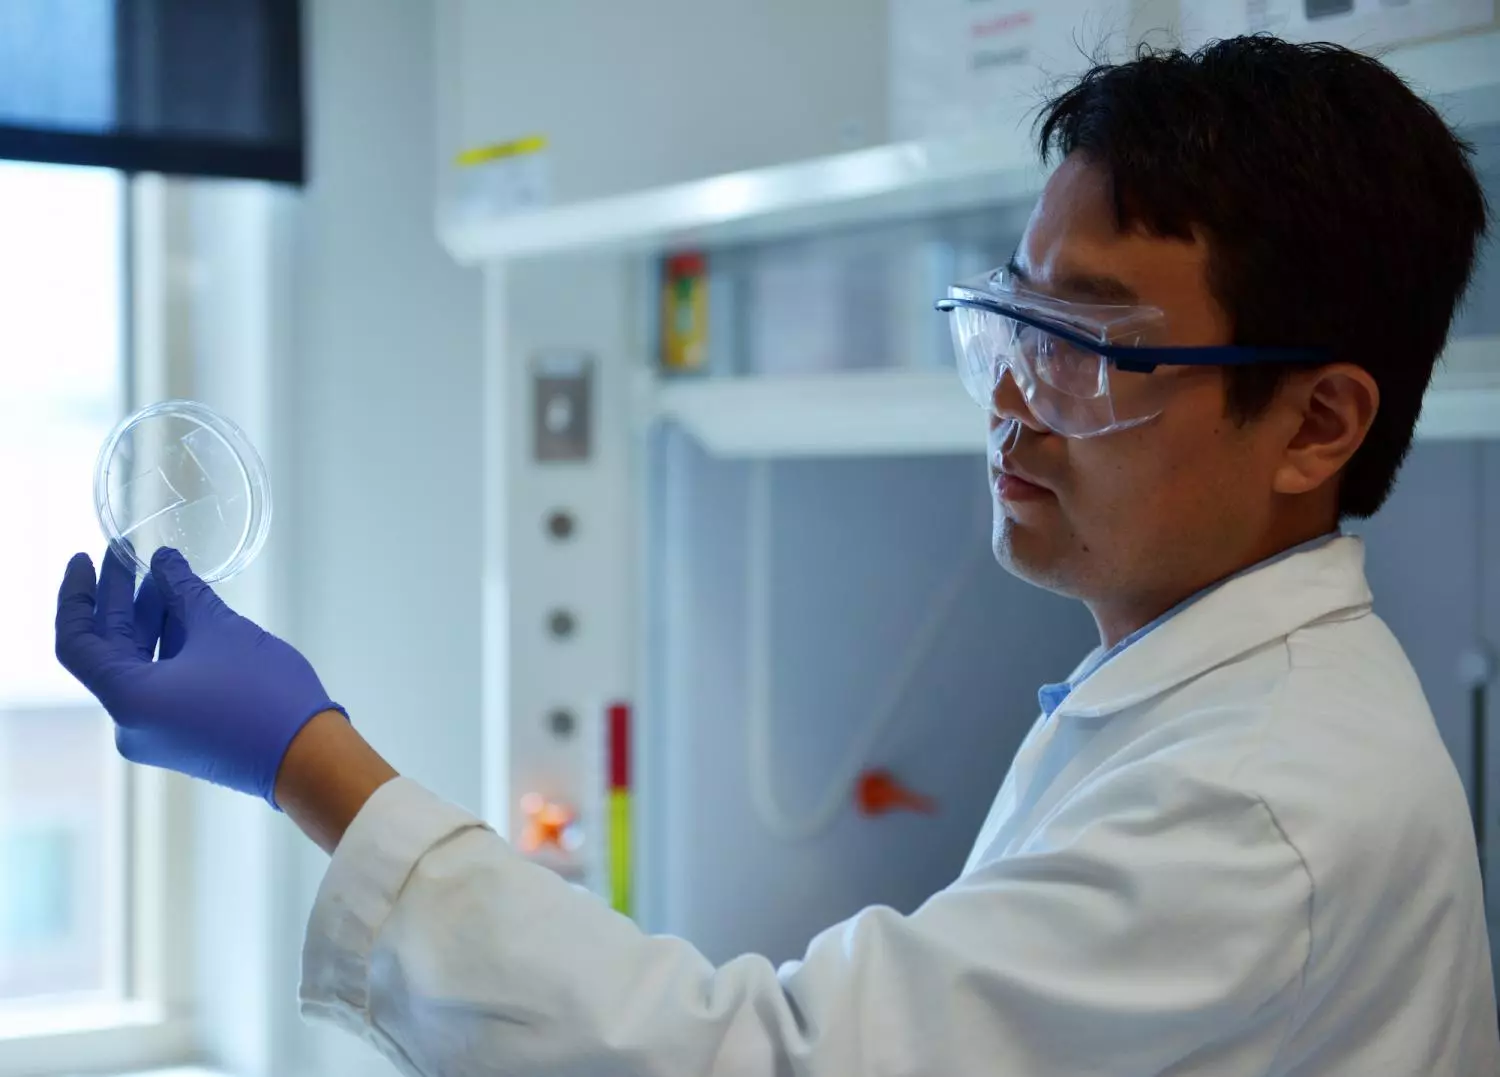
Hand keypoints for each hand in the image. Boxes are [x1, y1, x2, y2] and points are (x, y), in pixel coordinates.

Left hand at [54, 546, 344, 806]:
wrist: (309, 756)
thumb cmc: (265, 695)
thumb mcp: (221, 631)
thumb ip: (184, 591)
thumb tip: (164, 561)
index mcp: (128, 698)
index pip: (77, 640)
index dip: (76, 594)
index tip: (85, 558)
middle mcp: (130, 721)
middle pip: (109, 650)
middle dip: (119, 599)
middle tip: (129, 553)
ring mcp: (155, 731)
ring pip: (137, 664)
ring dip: (148, 619)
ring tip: (164, 576)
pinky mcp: (181, 733)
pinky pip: (159, 681)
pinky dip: (167, 646)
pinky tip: (185, 612)